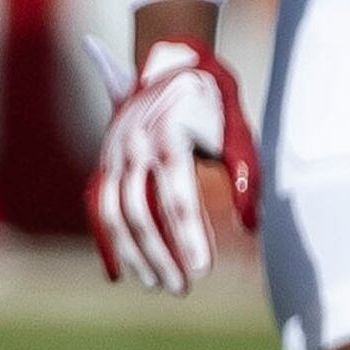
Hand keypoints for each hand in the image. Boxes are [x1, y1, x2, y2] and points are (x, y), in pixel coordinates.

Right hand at [90, 38, 258, 292]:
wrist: (173, 63)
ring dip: (134, 254)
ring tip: (157, 284)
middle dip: (159, 254)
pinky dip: (108, 240)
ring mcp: (112, 153)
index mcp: (168, 135)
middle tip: (182, 286)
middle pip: (139, 211)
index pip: (176, 195)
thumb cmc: (216, 102)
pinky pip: (98, 206)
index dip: (189, 235)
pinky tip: (120, 273)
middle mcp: (132, 145)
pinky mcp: (104, 161)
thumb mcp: (237, 131)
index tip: (202, 268)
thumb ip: (244, 175)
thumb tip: (251, 225)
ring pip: (113, 213)